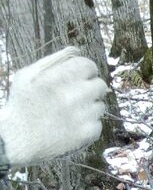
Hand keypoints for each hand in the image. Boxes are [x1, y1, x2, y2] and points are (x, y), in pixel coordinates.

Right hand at [0, 47, 107, 167]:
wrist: (16, 139)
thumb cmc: (22, 103)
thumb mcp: (28, 75)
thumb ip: (54, 60)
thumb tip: (77, 49)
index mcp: (58, 77)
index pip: (88, 65)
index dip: (84, 71)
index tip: (78, 79)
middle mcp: (74, 95)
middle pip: (100, 85)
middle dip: (89, 89)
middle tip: (75, 97)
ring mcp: (83, 116)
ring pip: (100, 105)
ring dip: (88, 108)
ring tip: (68, 114)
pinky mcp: (88, 133)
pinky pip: (98, 124)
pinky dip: (87, 125)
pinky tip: (70, 127)